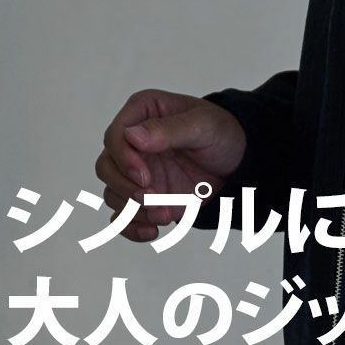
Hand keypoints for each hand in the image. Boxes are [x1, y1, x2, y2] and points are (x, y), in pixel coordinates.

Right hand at [96, 88, 244, 242]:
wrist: (237, 162)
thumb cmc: (221, 133)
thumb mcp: (203, 126)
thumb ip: (170, 129)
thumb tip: (132, 135)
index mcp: (143, 112)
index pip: (115, 136)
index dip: (124, 159)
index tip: (145, 177)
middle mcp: (133, 142)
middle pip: (106, 167)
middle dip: (127, 189)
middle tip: (154, 198)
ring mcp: (134, 170)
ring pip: (113, 193)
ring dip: (135, 210)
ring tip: (166, 214)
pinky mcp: (141, 195)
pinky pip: (122, 216)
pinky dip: (132, 227)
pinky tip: (152, 232)